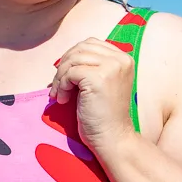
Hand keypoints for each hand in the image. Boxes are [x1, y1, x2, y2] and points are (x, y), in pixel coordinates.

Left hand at [50, 37, 136, 155]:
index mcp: (123, 58)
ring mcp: (111, 67)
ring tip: (60, 94)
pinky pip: (70, 73)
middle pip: (80, 48)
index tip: (65, 75)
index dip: (72, 56)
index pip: (90, 43)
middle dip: (64, 65)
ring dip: (60, 77)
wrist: (112, 137)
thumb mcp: (101, 82)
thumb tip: (63, 58)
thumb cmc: (103, 114)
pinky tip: (63, 100)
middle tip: (58, 85)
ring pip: (73, 59)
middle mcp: (121, 59)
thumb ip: (91, 66)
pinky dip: (61, 86)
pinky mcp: (98, 78)